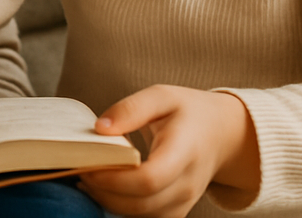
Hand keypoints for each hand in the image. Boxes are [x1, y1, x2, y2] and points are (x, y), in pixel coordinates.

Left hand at [78, 85, 259, 217]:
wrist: (222, 134)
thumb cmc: (188, 111)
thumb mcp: (161, 96)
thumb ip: (131, 109)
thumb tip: (100, 129)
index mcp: (184, 151)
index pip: (150, 179)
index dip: (115, 179)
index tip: (88, 164)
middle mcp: (188, 184)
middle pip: (142, 204)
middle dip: (105, 192)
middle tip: (79, 170)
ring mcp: (185, 202)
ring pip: (142, 216)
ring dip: (111, 203)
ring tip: (88, 178)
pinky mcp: (177, 209)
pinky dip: (123, 207)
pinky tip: (106, 188)